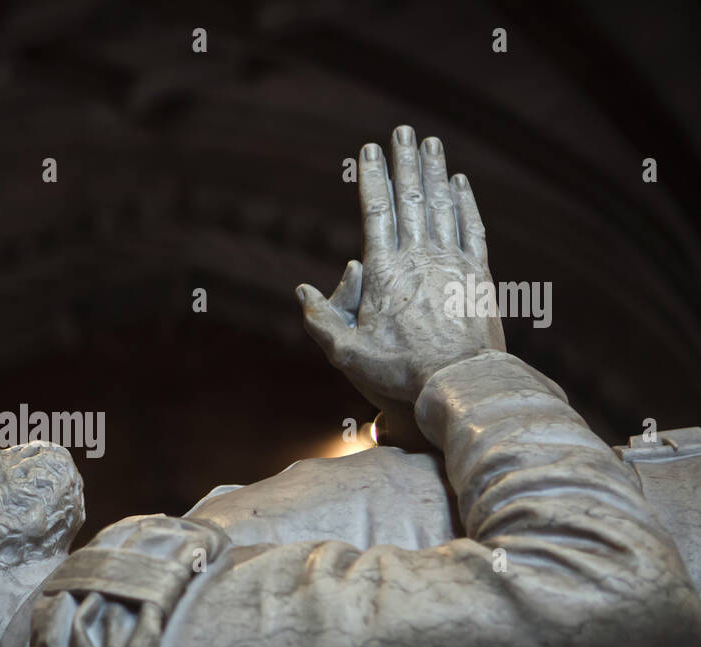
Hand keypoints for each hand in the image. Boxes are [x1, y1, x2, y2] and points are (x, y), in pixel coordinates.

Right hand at [297, 126, 505, 418]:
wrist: (460, 382)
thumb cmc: (399, 372)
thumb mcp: (347, 354)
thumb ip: (321, 321)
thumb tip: (302, 291)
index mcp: (385, 271)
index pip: (377, 211)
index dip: (373, 176)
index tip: (369, 149)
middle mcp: (420, 257)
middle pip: (412, 198)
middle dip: (405, 161)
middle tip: (403, 130)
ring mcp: (452, 263)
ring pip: (443, 206)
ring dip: (436, 171)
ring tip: (431, 144)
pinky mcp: (477, 276)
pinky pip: (471, 229)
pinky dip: (466, 202)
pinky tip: (461, 184)